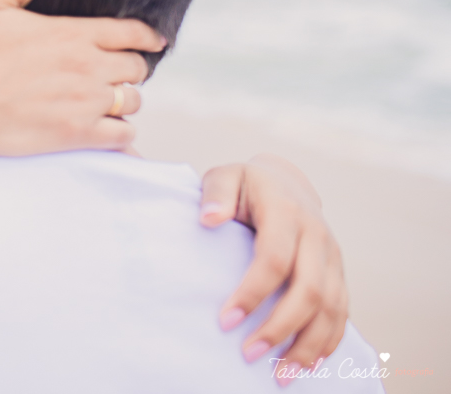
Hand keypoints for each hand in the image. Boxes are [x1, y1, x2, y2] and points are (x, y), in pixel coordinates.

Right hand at [0, 0, 165, 157]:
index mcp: (73, 33)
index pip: (133, 33)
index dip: (146, 37)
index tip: (151, 42)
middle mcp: (87, 66)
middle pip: (138, 68)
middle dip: (128, 70)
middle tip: (111, 74)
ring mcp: (85, 102)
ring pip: (133, 101)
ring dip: (123, 102)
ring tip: (104, 102)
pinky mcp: (77, 135)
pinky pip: (123, 135)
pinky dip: (119, 133)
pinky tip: (103, 129)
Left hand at [200, 155, 346, 373]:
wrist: (286, 181)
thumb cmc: (246, 184)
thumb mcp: (226, 177)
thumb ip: (215, 193)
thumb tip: (209, 218)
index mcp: (286, 212)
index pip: (274, 260)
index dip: (251, 293)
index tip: (225, 321)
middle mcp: (317, 235)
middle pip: (309, 291)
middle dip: (280, 328)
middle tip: (249, 355)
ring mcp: (333, 256)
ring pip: (332, 308)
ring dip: (308, 345)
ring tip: (281, 375)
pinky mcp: (339, 272)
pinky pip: (342, 312)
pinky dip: (329, 341)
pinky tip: (309, 364)